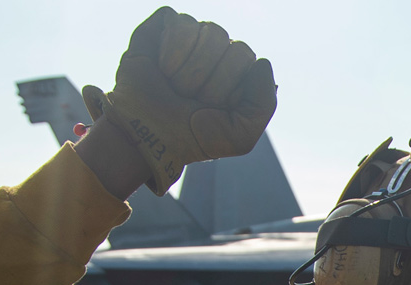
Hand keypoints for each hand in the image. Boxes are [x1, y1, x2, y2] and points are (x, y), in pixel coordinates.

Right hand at [83, 6, 276, 194]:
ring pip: (212, 31)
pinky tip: (162, 67)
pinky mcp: (164, 27)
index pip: (247, 59)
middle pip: (234, 46)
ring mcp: (194, 38)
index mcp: (241, 74)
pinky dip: (172, 50)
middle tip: (189, 98)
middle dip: (210, 81)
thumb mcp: (240, 135)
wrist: (145, 138)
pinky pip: (182, 21)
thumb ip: (264, 104)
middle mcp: (220, 52)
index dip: (227, 86)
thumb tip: (262, 61)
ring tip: (174, 85)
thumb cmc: (191, 137)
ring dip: (190, 69)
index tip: (209, 107)